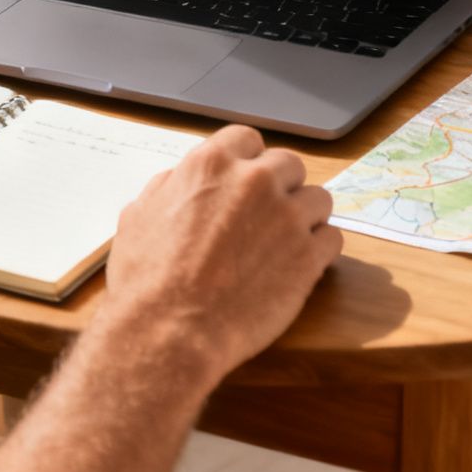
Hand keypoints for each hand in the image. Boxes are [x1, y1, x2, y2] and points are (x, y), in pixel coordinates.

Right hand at [101, 124, 340, 385]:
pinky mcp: (309, 256)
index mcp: (212, 164)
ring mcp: (286, 216)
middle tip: (268, 217)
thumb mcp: (139, 217)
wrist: (169, 331)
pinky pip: (332, 238)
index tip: (247, 183)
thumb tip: (180, 181)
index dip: (247, 162)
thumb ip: (168, 188)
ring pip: (318, 199)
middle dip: (281, 187)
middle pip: (290, 165)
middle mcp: (255, 180)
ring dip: (305, 217)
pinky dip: (320, 251)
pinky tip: (300, 265)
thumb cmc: (146, 280)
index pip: (247, 140)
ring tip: (286, 244)